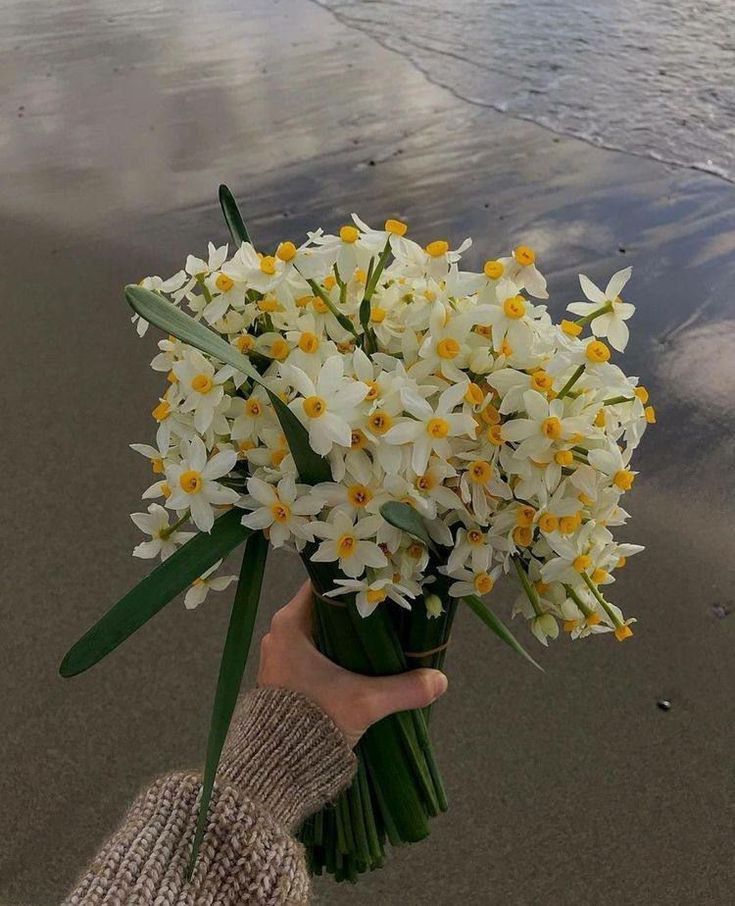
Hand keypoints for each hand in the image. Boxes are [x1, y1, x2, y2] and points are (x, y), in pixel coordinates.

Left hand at [257, 581, 447, 747]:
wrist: (275, 769)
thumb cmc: (312, 722)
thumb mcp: (364, 703)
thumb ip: (404, 689)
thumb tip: (441, 681)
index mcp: (290, 624)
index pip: (323, 584)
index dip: (354, 583)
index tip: (382, 585)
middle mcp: (280, 634)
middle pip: (323, 608)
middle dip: (355, 611)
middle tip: (389, 610)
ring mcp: (279, 657)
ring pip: (318, 633)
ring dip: (345, 635)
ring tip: (381, 636)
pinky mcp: (283, 678)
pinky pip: (312, 653)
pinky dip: (334, 654)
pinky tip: (360, 662)